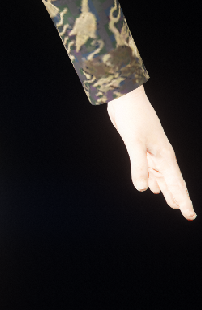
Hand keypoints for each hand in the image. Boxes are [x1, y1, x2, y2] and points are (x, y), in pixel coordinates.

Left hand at [107, 85, 195, 220]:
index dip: (182, 199)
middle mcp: (160, 154)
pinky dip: (153, 177)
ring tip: (171, 203)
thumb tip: (142, 188)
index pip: (176, 183)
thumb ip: (139, 165)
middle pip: (172, 181)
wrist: (125, 97)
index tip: (189, 216)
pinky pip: (150, 167)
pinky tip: (151, 185)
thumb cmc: (133, 117)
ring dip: (165, 188)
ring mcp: (151, 149)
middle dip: (178, 196)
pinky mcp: (140, 145)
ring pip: (161, 175)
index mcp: (164, 155)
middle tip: (185, 214)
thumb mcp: (134, 142)